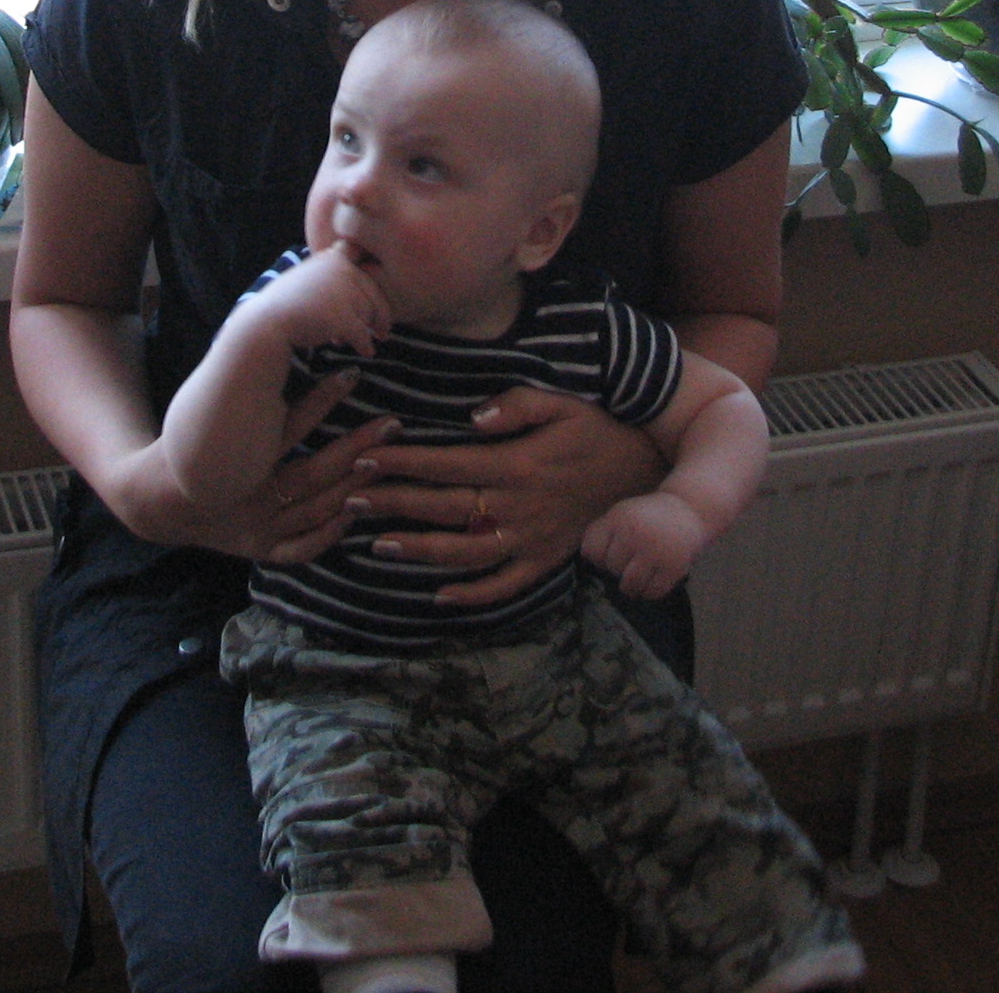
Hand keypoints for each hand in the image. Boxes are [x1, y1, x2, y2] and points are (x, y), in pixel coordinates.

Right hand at [104, 373, 400, 569]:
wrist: (160, 503)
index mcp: (238, 459)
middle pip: (313, 473)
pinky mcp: (261, 550)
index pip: (288, 426)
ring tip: (385, 460)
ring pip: (315, 510)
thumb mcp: (209, 417)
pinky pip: (302, 548)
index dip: (322, 400)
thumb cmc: (192, 452)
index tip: (353, 375)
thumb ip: (247, 391)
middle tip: (391, 425)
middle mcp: (250, 496)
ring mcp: (258, 528)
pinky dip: (329, 532)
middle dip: (356, 449)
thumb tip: (279, 333)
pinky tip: (355, 512)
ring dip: (352, 486)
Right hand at [234, 242, 389, 360]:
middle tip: (381, 330)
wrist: (264, 324)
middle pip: (372, 292)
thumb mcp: (306, 278)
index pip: (359, 255)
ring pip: (369, 314)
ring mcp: (342, 291)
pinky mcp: (342, 316)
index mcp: (330, 259)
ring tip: (358, 340)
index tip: (374, 280)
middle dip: (377, 312)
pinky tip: (366, 352)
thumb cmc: (281, 306)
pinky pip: (362, 334)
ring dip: (365, 329)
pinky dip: (365, 345)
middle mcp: (340, 269)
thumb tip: (351, 270)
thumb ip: (328, 273)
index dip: (370, 268)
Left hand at [344, 386, 664, 606]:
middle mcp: (518, 507)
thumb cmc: (599, 428)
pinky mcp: (546, 560)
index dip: (402, 462)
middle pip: (445, 509)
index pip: (446, 464)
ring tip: (380, 546)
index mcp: (517, 465)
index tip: (365, 458)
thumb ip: (516, 406)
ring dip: (420, 551)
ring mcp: (532, 539)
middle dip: (395, 504)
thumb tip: (472, 419)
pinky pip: (505, 585)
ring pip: (466, 553)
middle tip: (351, 500)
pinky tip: (439, 595)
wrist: (647, 469)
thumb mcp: (563, 402)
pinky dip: (473, 594)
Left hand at [580, 492, 709, 601]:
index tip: (609, 556)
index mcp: (618, 518)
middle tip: (631, 563)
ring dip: (632, 586)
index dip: (598, 557)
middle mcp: (635, 533)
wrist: (689, 509)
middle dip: (618, 569)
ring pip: (629, 585)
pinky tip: (652, 582)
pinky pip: (652, 592)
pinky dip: (649, 592)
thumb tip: (587, 562)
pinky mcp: (674, 567)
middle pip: (612, 568)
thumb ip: (603, 533)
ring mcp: (655, 551)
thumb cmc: (648, 516)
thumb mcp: (622, 513)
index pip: (591, 550)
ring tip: (638, 578)